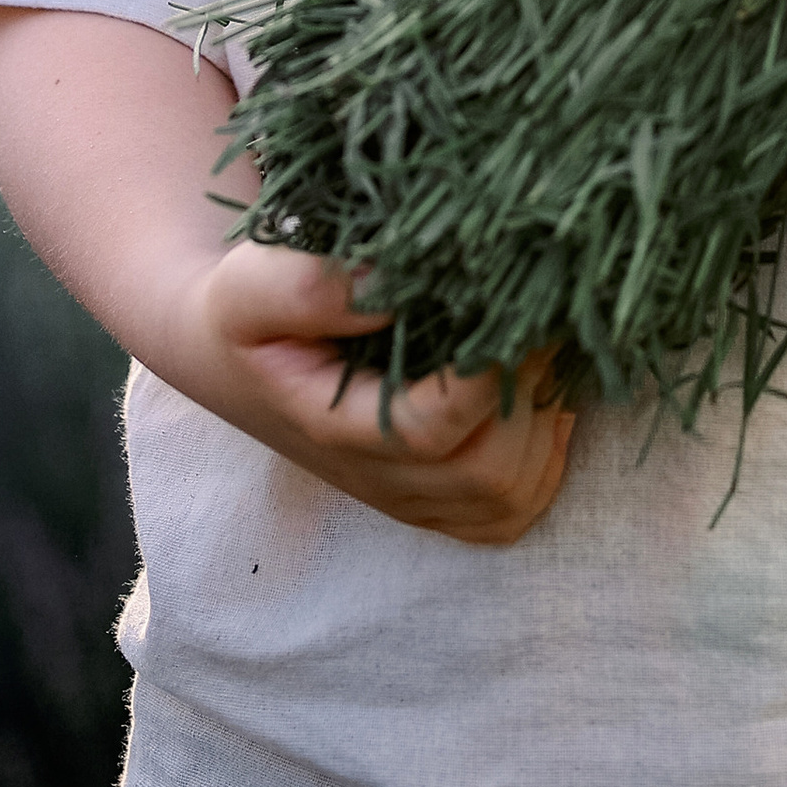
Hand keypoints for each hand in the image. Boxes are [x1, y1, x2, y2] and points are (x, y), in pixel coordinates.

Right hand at [154, 236, 574, 547]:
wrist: (237, 355)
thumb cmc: (248, 310)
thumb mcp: (250, 283)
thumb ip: (305, 286)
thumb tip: (393, 283)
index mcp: (336, 430)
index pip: (430, 432)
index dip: (484, 379)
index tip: (515, 308)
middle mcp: (382, 480)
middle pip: (487, 471)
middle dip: (529, 393)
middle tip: (545, 311)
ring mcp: (416, 498)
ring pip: (513, 491)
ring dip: (546, 417)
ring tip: (549, 337)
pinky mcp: (441, 499)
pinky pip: (517, 503)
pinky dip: (548, 450)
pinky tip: (543, 384)